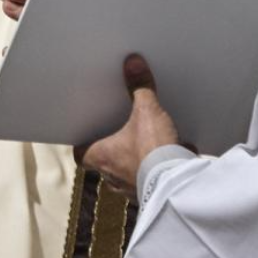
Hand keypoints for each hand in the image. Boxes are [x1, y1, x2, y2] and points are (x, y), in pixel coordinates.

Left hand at [76, 55, 180, 199]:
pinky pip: (151, 181)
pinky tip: (173, 155)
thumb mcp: (147, 112)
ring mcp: (131, 189)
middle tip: (120, 134)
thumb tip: (133, 63)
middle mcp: (112, 176)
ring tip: (148, 145)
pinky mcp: (152, 194)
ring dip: (135, 161)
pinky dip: (158, 171)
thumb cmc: (151, 150)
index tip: (87, 134)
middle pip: (104, 163)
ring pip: (126, 173)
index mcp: (101, 157)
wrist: (176, 184)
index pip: (80, 155)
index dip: (83, 144)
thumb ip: (140, 87)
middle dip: (113, 150)